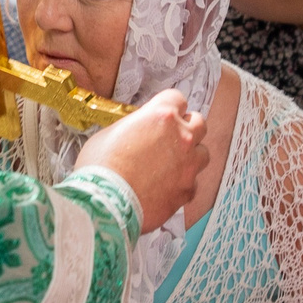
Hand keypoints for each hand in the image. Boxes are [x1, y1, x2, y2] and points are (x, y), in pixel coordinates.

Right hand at [76, 89, 206, 228]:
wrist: (104, 204)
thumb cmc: (100, 167)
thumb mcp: (110, 133)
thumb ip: (133, 127)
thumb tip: (138, 132)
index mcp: (161, 116)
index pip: (177, 99)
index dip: (169, 107)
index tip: (164, 114)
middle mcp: (182, 137)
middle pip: (199, 123)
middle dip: (187, 127)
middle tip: (171, 137)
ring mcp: (188, 165)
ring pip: (202, 153)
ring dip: (190, 156)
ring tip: (172, 164)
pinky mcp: (187, 190)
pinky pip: (193, 183)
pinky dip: (182, 184)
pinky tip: (166, 188)